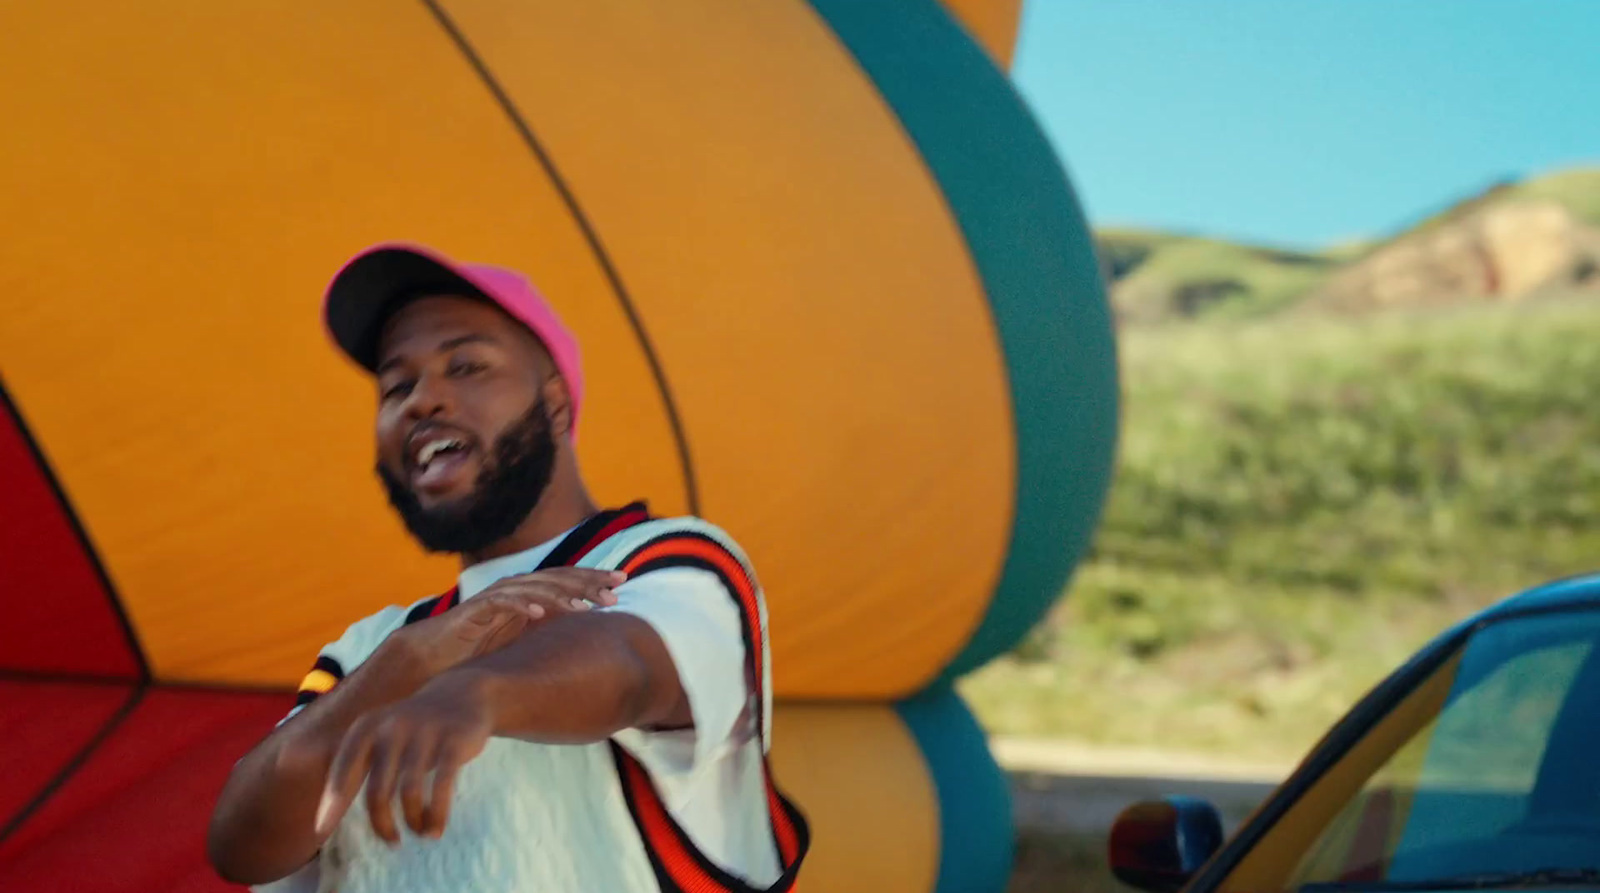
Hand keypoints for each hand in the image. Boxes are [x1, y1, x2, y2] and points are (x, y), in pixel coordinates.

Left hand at [314, 676, 493, 842]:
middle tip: (391, 841)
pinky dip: (437, 814)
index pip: (343, 771)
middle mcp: (392, 728)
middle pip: (377, 790)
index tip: (320, 831)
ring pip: (409, 792)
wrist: (463, 693)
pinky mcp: (454, 741)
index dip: (330, 802)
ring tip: (420, 833)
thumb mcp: (380, 734)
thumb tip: (328, 813)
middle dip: (382, 823)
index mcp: (367, 728)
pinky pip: (442, 786)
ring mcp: (424, 733)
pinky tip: (436, 830)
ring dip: (412, 821)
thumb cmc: (413, 728)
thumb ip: (357, 765)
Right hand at [390, 568, 626, 674]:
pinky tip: (539, 612)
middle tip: (616, 589)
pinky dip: (520, 605)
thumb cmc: (479, 650)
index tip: (622, 581)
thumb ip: (549, 632)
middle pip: (556, 579)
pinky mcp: (474, 610)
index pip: (567, 580)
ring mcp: (496, 597)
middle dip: (587, 582)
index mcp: (529, 594)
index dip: (593, 577)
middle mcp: (515, 589)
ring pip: (533, 588)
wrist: (432, 657)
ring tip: (584, 606)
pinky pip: (501, 603)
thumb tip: (588, 635)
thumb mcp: (523, 641)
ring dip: (560, 595)